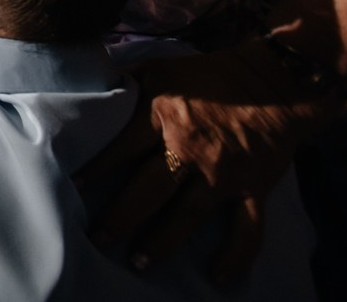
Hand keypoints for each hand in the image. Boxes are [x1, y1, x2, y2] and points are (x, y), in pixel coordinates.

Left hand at [79, 42, 340, 284]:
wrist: (273, 81)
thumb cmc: (209, 76)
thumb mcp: (161, 69)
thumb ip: (127, 81)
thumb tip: (87, 81)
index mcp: (164, 116)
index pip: (123, 148)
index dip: (97, 169)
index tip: (73, 189)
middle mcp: (191, 148)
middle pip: (150, 189)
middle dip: (122, 216)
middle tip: (99, 239)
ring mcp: (224, 172)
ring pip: (189, 214)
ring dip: (163, 241)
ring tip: (139, 263)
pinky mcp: (254, 188)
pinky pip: (247, 228)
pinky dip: (235, 255)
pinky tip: (218, 277)